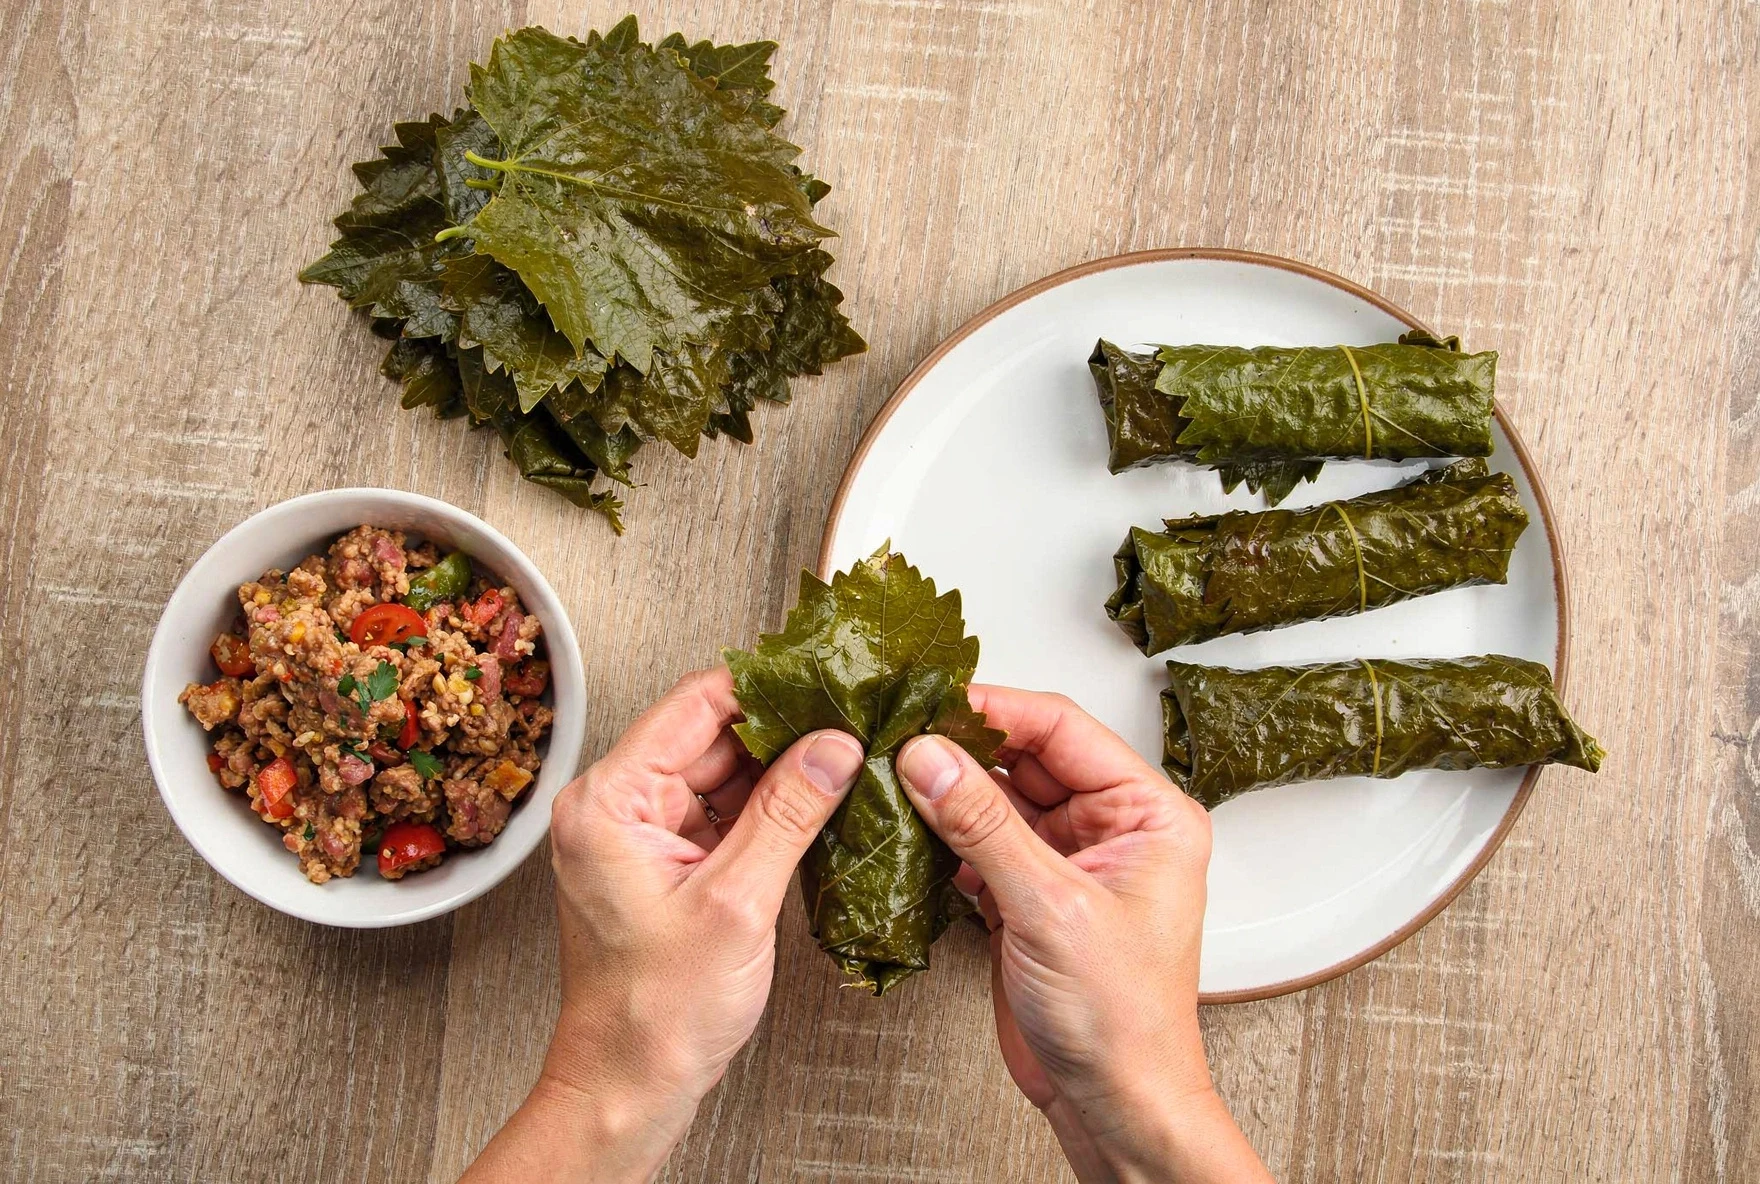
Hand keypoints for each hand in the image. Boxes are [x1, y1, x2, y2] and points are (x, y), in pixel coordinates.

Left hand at [463, 667, 864, 1183]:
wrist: (630, 1085)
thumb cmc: (654, 1015)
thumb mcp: (736, 902)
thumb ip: (788, 813)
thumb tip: (833, 747)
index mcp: (609, 801)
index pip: (694, 704)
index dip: (766, 688)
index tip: (824, 682)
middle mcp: (614, 806)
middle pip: (711, 734)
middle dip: (783, 731)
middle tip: (850, 729)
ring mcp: (639, 833)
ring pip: (722, 772)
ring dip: (780, 772)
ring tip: (842, 767)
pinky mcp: (664, 861)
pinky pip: (722, 811)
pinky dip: (767, 809)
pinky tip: (814, 809)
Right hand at [896, 688, 1270, 1183]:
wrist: (1115, 1103)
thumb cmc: (1124, 1021)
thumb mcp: (1051, 909)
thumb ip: (984, 826)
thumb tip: (930, 756)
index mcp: (1148, 814)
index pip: (1064, 730)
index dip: (996, 709)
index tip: (933, 701)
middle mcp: (1111, 829)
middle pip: (1026, 758)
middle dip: (963, 749)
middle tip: (900, 737)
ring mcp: (1068, 861)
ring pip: (997, 800)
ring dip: (947, 793)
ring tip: (893, 777)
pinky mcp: (1030, 895)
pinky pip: (980, 843)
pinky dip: (943, 838)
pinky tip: (909, 831)